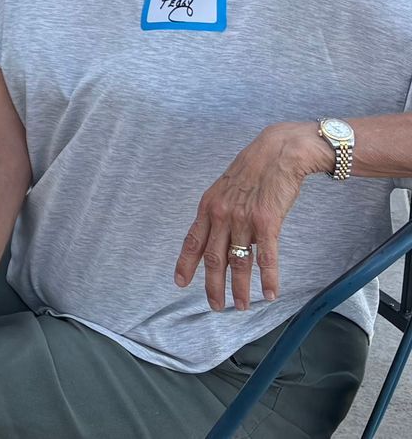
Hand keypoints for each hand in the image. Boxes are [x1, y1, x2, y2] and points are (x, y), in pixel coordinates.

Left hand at [174, 123, 318, 309]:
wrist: (278, 152)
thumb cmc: (253, 169)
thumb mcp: (224, 188)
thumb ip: (219, 212)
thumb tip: (217, 234)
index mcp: (208, 207)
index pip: (192, 241)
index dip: (185, 264)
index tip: (180, 282)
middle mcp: (221, 215)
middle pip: (213, 258)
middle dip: (212, 286)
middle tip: (215, 306)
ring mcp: (243, 220)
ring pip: (238, 262)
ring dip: (239, 288)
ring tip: (240, 306)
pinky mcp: (267, 222)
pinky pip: (266, 257)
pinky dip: (268, 279)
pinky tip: (270, 293)